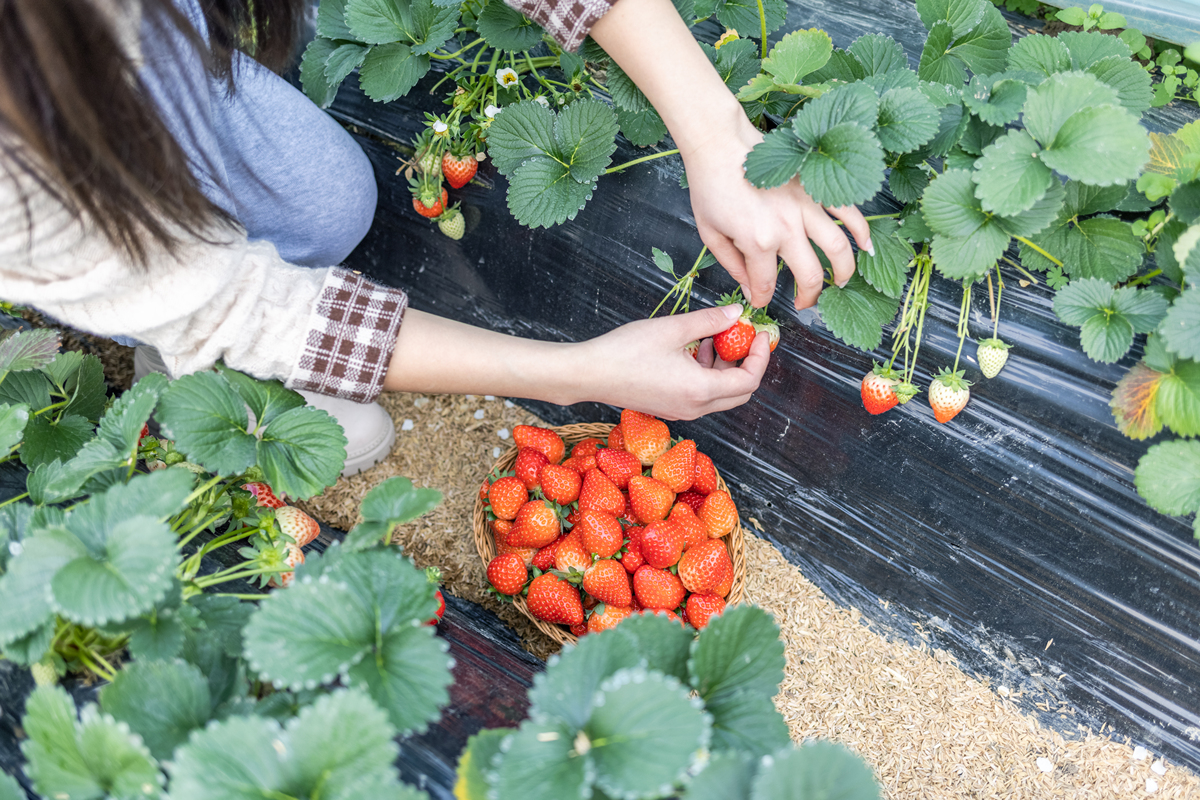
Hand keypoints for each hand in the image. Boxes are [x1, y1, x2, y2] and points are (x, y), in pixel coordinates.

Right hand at [573, 304, 768, 418]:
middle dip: (747, 363)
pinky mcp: (670, 407)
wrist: (588, 374)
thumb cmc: (625, 352)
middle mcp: (695, 408)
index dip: (760, 356)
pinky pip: (701, 394)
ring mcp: (682, 411)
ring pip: (720, 394)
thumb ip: (709, 321)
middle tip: (744, 337)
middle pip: (740, 392)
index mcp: (700, 390)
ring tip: (712, 336)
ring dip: (725, 367)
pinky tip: (693, 348)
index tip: (759, 334)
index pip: (749, 380)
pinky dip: (707, 373)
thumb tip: (737, 313)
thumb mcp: (672, 328)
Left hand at [682, 111, 873, 310]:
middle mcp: (787, 228)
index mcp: (757, 242)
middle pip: (810, 275)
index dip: (763, 298)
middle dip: (808, 297)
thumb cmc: (711, 186)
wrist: (720, 144)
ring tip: (840, 283)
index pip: (766, 285)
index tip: (761, 299)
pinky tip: (866, 246)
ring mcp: (806, 207)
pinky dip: (861, 230)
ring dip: (844, 272)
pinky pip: (848, 211)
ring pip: (838, 248)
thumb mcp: (710, 233)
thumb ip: (733, 266)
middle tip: (804, 303)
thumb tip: (750, 288)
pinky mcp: (815, 188)